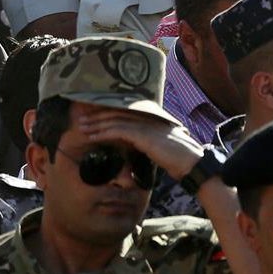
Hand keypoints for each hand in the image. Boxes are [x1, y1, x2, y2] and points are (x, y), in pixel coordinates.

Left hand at [79, 108, 201, 180]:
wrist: (191, 162)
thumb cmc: (179, 158)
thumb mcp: (161, 146)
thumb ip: (149, 142)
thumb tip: (138, 146)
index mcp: (151, 118)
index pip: (125, 111)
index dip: (107, 112)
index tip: (93, 116)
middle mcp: (147, 117)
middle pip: (117, 112)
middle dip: (97, 115)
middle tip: (81, 118)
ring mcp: (145, 124)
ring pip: (114, 120)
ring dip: (96, 124)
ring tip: (81, 127)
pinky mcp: (143, 134)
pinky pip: (118, 131)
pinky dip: (103, 133)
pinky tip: (92, 136)